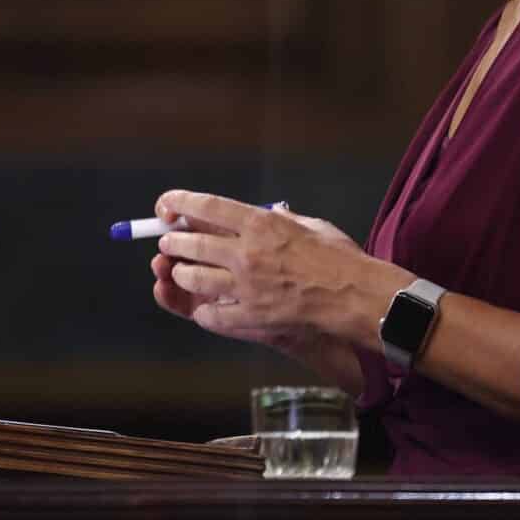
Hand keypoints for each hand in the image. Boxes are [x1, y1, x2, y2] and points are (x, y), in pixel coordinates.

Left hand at [149, 189, 379, 350]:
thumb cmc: (338, 257)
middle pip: (191, 243)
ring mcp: (246, 286)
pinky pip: (211, 315)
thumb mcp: (307, 223)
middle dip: (173, 242)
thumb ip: (275, 220)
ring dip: (182, 274)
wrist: (354, 295)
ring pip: (193, 278)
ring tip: (182, 272)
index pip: (207, 207)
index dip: (178, 203)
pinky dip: (204, 312)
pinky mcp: (250, 316)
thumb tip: (254, 214)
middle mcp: (246, 252)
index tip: (164, 205)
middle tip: (168, 243)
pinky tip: (206, 308)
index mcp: (260, 224)